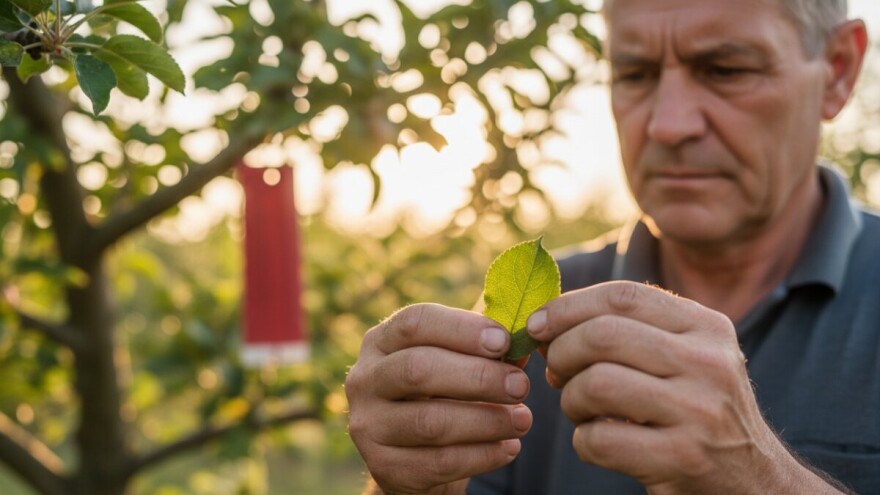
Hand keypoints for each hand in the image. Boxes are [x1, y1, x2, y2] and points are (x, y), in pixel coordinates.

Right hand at [345, 303, 532, 493]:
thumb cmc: (443, 393)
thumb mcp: (456, 361)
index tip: (505, 341)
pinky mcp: (383, 467)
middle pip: (418, 369)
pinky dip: (482, 455)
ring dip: (486, 420)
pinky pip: (439, 463)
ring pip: (430, 422)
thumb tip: (526, 333)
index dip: (462, 329)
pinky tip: (509, 447)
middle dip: (478, 377)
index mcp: (381, 341)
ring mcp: (368, 425)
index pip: (415, 323)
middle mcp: (364, 379)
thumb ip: (484, 345)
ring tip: (523, 419)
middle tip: (521, 385)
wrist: (415, 457)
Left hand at [528, 281, 833, 493]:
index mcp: (707, 327)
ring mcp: (699, 412)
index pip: (623, 296)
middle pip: (602, 335)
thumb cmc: (696, 410)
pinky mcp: (683, 459)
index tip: (539, 324)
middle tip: (555, 372)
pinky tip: (598, 442)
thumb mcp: (685, 357)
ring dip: (570, 398)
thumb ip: (630, 330)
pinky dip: (583, 441)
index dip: (568, 306)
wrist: (754, 482)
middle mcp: (709, 363)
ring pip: (596, 384)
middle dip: (561, 352)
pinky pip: (599, 439)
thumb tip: (546, 319)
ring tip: (580, 410)